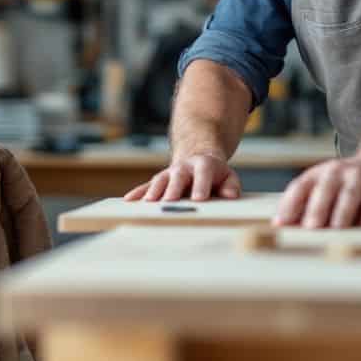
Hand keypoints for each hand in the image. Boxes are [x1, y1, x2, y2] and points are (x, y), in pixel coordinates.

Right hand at [123, 152, 241, 201]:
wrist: (197, 157)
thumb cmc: (215, 174)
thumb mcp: (228, 176)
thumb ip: (231, 186)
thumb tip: (230, 196)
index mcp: (204, 165)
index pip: (203, 174)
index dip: (200, 185)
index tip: (198, 199)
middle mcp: (184, 168)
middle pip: (178, 177)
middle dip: (173, 189)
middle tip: (169, 202)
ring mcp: (169, 173)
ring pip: (160, 181)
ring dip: (153, 192)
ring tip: (148, 204)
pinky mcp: (159, 181)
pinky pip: (146, 186)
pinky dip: (138, 193)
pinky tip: (129, 201)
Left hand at [273, 150, 360, 227]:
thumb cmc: (347, 184)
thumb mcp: (325, 188)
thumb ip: (304, 204)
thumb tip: (280, 225)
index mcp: (319, 174)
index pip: (300, 186)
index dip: (289, 204)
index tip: (281, 223)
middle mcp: (338, 171)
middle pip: (325, 189)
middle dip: (317, 208)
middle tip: (311, 227)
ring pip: (350, 194)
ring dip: (343, 212)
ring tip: (337, 229)